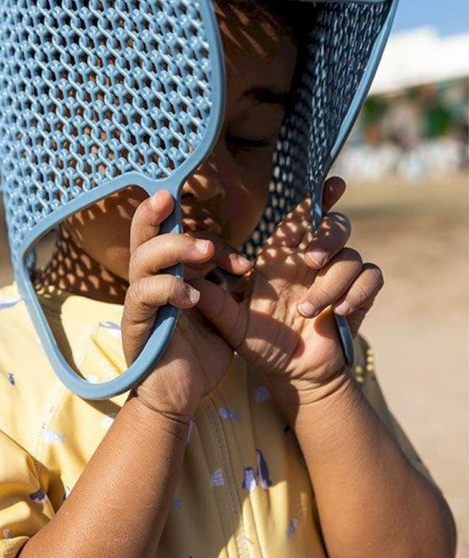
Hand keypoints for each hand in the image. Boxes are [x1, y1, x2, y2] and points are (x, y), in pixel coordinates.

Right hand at [121, 190, 251, 419]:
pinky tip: (193, 297)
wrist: (180, 398)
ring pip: (142, 258)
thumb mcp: (220, 316)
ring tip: (206, 252)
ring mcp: (139, 301)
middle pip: (142, 235)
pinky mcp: (135, 323)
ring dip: (174, 248)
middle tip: (172, 197)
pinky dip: (169, 288)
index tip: (242, 260)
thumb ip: (226, 289)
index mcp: (168, 276)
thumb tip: (247, 265)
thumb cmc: (198, 356)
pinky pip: (144, 294)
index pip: (175, 238)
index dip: (207, 238)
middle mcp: (148, 282)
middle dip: (155, 212)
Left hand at [188, 177, 383, 394]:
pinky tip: (340, 312)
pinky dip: (358, 291)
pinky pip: (371, 277)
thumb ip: (214, 301)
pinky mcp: (357, 297)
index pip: (301, 218)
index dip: (317, 197)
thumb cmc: (260, 343)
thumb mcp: (232, 324)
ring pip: (351, 255)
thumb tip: (187, 277)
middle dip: (326, 237)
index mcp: (282, 257)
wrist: (291, 374)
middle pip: (334, 226)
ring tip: (308, 310)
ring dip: (332, 283)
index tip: (331, 183)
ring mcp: (337, 278)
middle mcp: (311, 262)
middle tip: (310, 262)